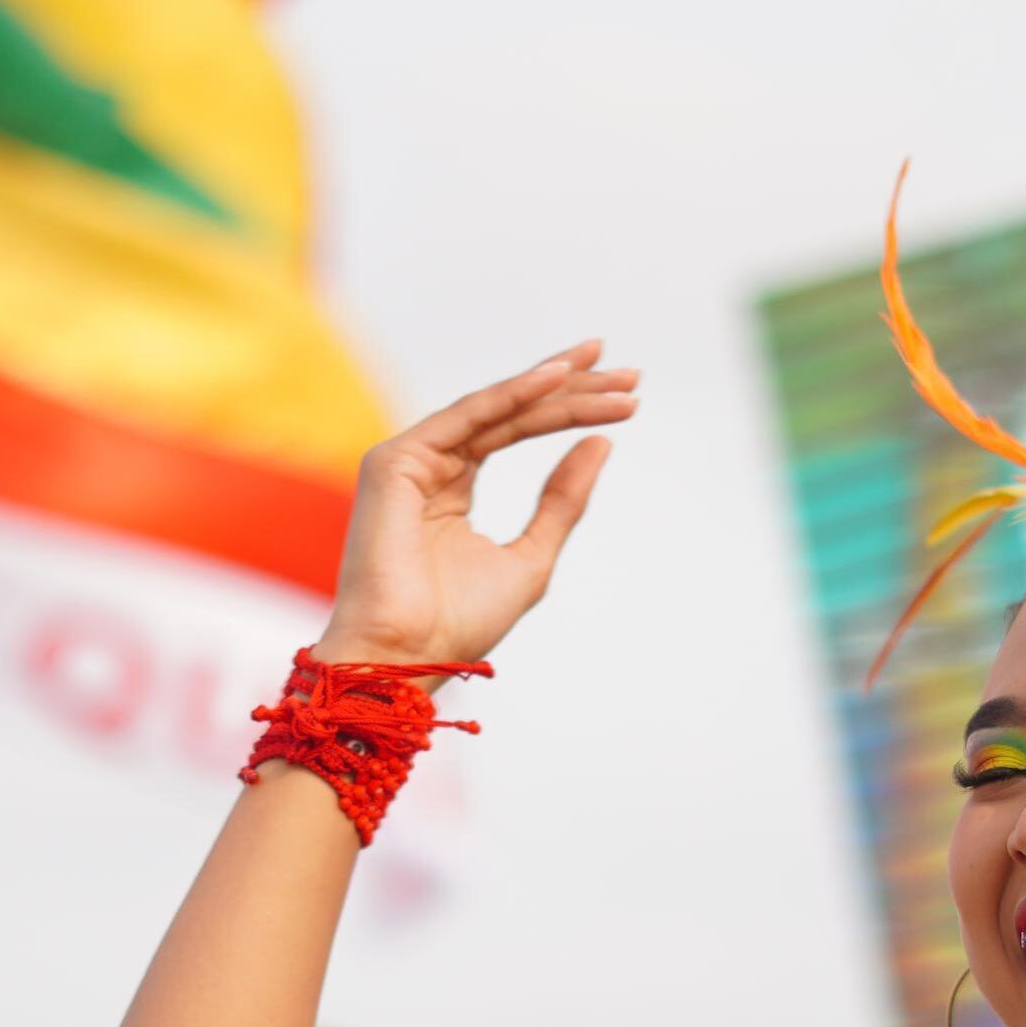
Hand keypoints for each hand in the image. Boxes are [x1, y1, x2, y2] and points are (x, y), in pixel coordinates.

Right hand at [317, 348, 636, 671]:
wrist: (407, 657)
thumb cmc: (458, 624)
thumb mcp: (530, 556)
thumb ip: (562, 501)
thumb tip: (602, 443)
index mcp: (452, 489)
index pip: (515, 429)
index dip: (569, 409)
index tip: (628, 398)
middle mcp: (429, 465)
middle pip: (510, 412)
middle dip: (572, 388)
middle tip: (630, 373)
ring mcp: (409, 459)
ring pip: (497, 409)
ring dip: (555, 388)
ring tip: (607, 370)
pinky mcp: (395, 461)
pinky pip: (468, 417)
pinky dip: (514, 394)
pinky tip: (558, 377)